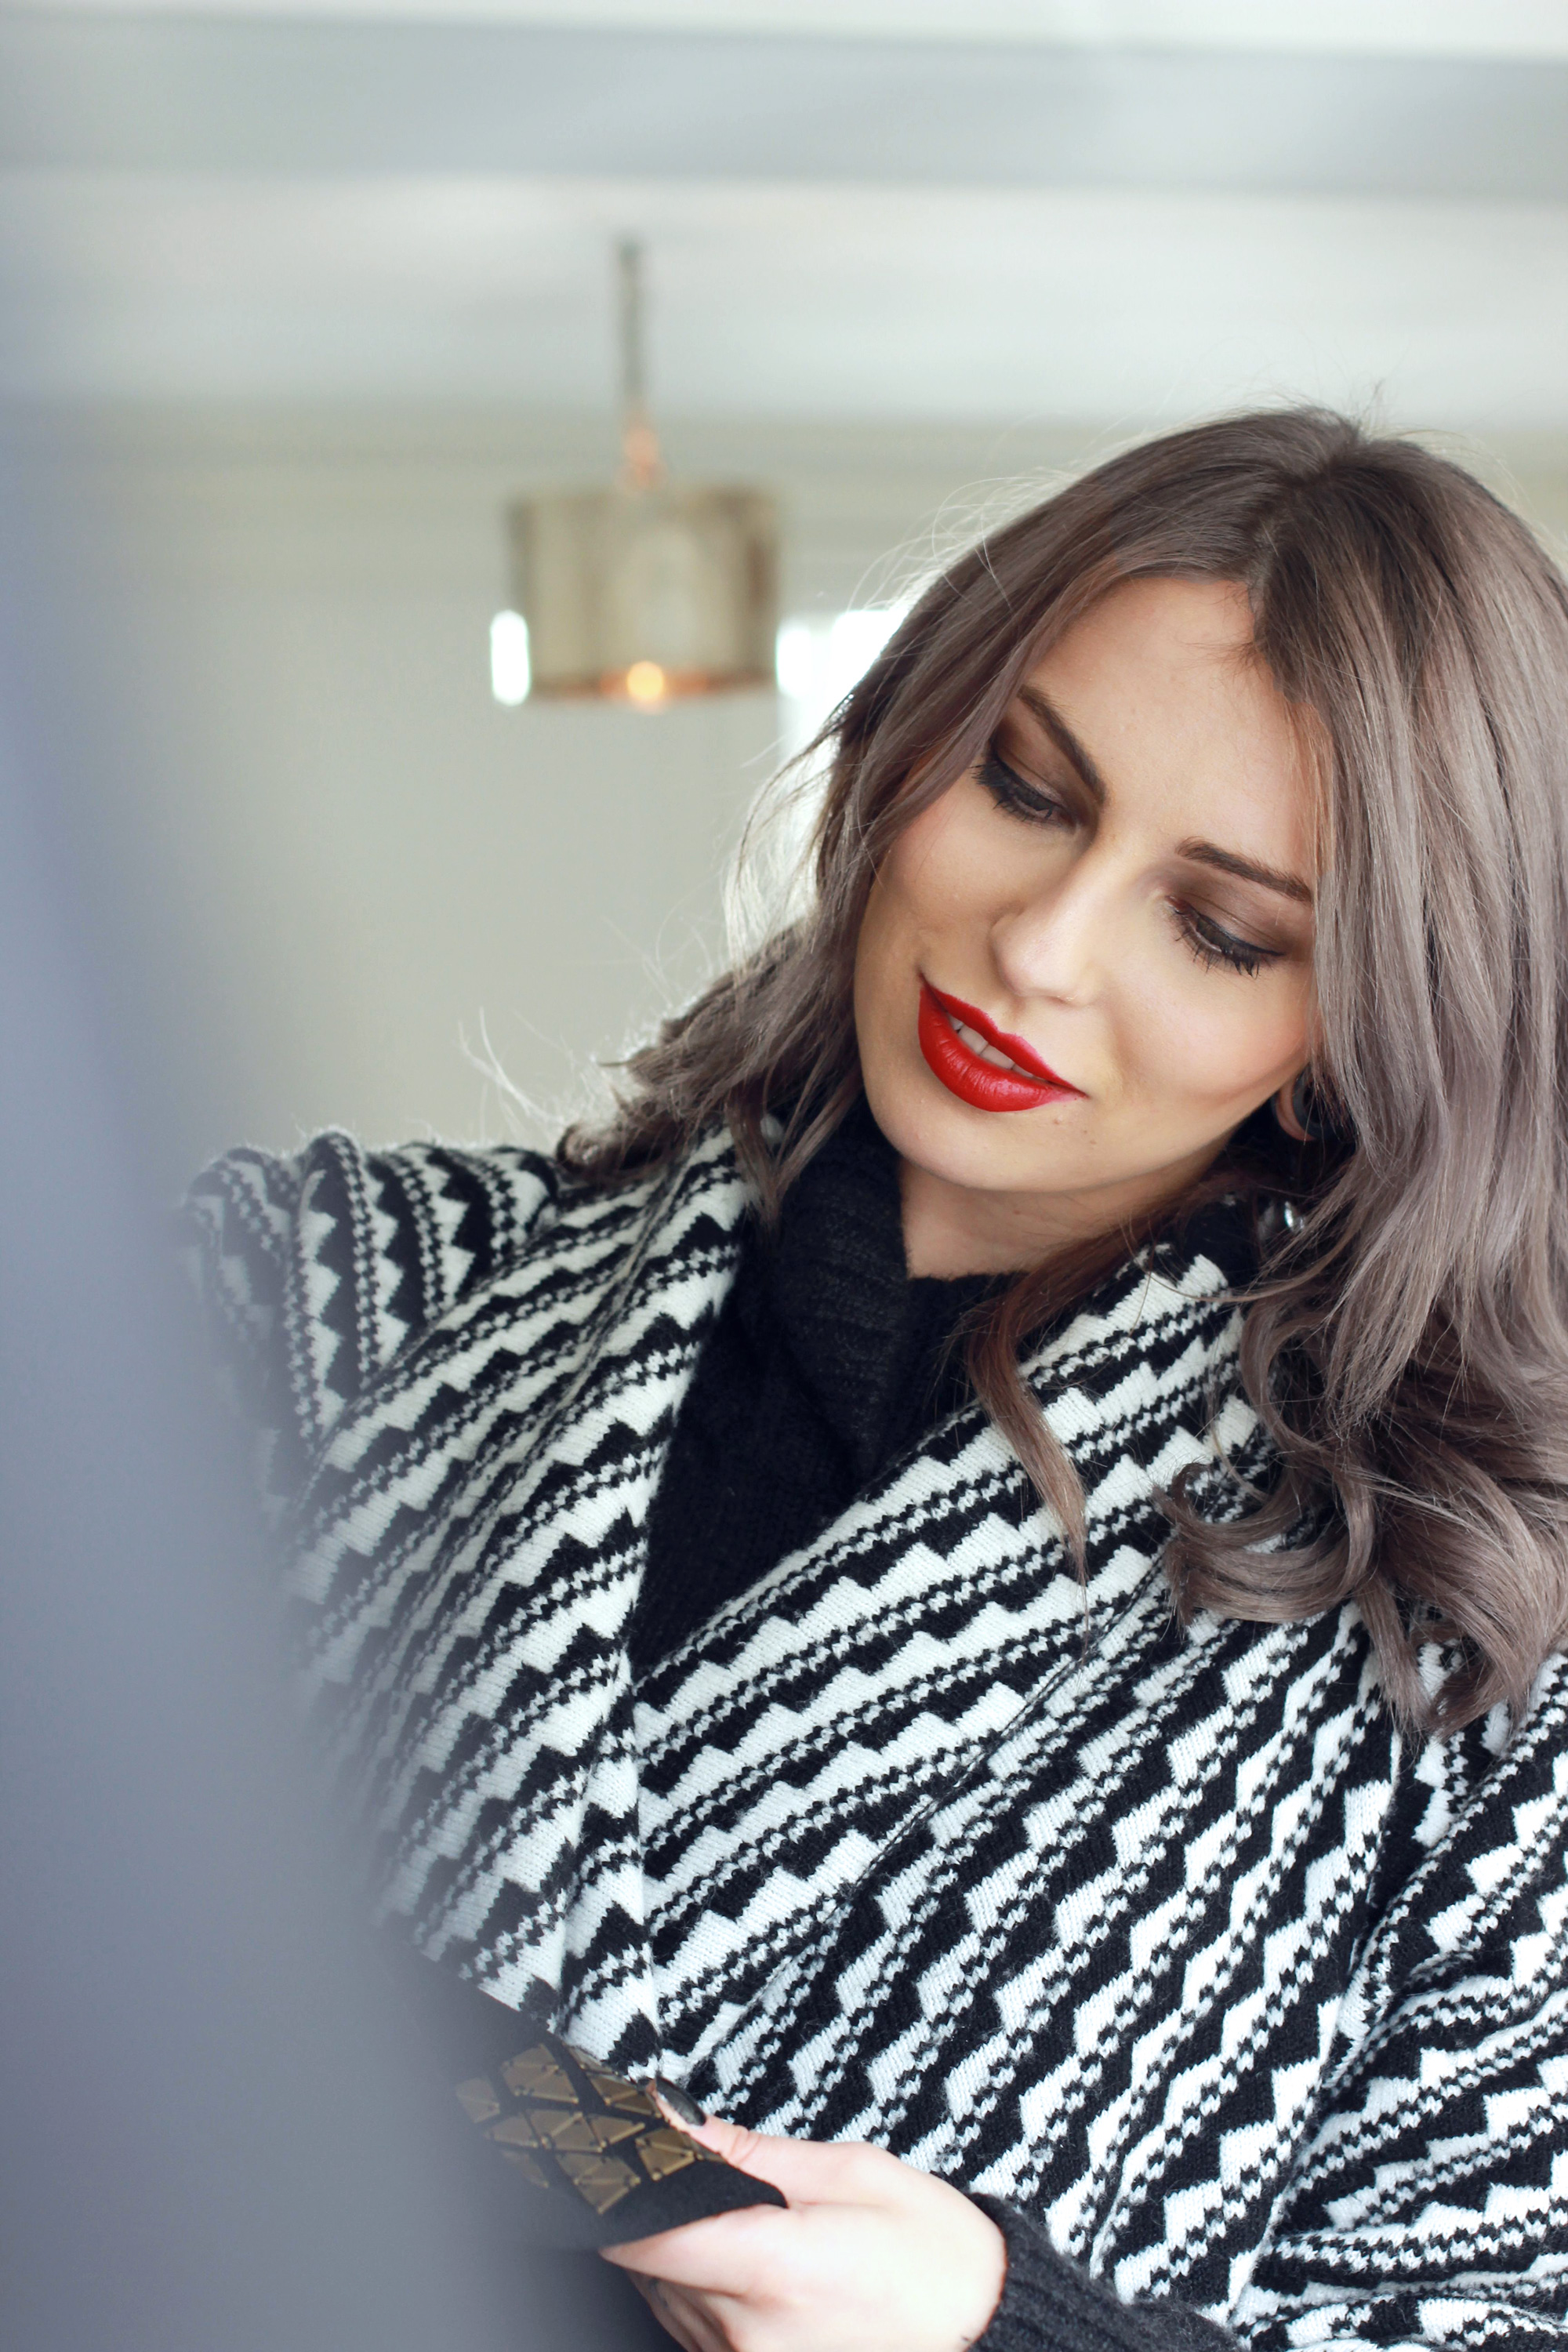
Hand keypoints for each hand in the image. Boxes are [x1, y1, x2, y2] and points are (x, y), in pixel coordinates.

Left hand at [599, 2109, 1005, 2351]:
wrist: (991, 2343)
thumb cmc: (938, 2262)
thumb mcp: (852, 2176)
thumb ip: (753, 2155)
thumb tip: (678, 2123)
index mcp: (773, 2268)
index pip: (643, 2240)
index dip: (622, 2198)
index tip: (623, 2166)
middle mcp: (749, 2336)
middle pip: (650, 2270)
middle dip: (668, 2222)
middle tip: (725, 2195)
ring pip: (669, 2305)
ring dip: (687, 2266)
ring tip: (761, 2240)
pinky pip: (698, 2340)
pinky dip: (711, 2307)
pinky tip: (763, 2284)